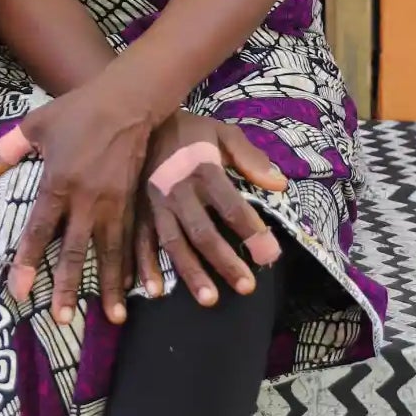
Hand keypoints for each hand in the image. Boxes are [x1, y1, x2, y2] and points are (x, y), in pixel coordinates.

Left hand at [0, 77, 150, 328]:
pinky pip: (133, 240)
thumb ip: (4, 152)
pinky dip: (135, 265)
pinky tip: (138, 288)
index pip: (39, 230)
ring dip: (110, 287)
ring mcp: (114, 202)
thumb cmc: (78, 111)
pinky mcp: (134, 201)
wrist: (128, 100)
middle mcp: (87, 199)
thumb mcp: (35, 126)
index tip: (19, 291)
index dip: (27, 261)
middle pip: (75, 251)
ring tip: (111, 319)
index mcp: (58, 183)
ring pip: (110, 253)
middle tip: (62, 320)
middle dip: (68, 287)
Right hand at [137, 114, 286, 306]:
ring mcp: (153, 203)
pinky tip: (154, 290)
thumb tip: (280, 185)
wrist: (137, 117)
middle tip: (247, 287)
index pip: (231, 206)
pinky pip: (139, 240)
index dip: (251, 231)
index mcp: (202, 170)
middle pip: (203, 231)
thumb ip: (250, 158)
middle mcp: (177, 190)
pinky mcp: (135, 209)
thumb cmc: (188, 131)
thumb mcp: (222, 133)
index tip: (271, 255)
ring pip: (172, 242)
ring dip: (190, 272)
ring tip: (209, 299)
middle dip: (225, 261)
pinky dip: (144, 266)